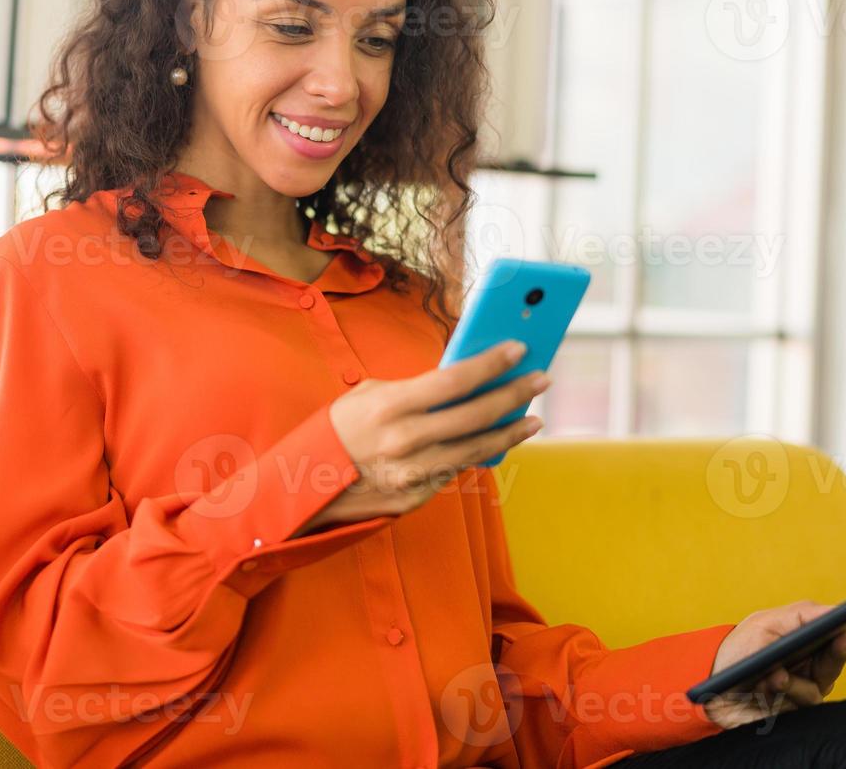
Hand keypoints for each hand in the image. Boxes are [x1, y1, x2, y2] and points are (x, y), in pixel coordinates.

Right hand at [291, 341, 550, 535]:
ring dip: (510, 431)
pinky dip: (479, 453)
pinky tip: (498, 440)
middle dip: (514, 393)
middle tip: (540, 379)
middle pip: (475, 414)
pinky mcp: (417, 496)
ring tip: (532, 417)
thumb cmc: (339, 431)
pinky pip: (456, 470)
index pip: (453, 379)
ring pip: (476, 449)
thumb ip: (413, 389)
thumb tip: (460, 379)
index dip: (491, 363)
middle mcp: (405, 441)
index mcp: (390, 406)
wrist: (304, 486)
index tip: (519, 348)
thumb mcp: (367, 397)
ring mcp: (413, 473)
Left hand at [702, 600, 845, 729]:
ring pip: (827, 674)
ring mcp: (811, 684)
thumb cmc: (740, 650)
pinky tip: (772, 679)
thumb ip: (801, 615)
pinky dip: (787, 685)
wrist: (713, 687)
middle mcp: (818, 661)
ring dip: (802, 669)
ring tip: (779, 667)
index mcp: (813, 637)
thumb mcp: (766, 624)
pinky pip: (806, 694)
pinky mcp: (800, 705)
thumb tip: (837, 611)